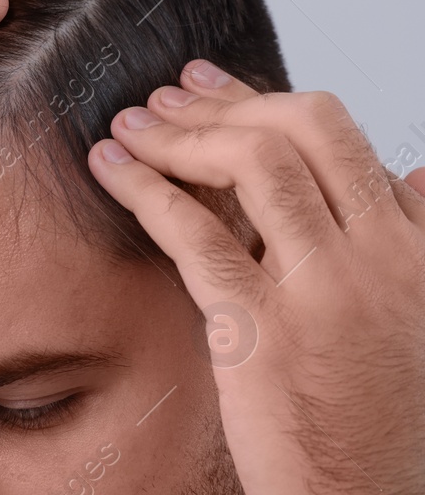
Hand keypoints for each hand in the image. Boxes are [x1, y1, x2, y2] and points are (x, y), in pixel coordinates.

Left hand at [89, 59, 424, 493]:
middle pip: (303, 129)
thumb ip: (408, 241)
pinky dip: (145, 187)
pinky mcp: (264, 329)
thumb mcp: (416, 313)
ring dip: (178, 133)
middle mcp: (382, 257)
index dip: (263, 100)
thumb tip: (415, 175)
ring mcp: (326, 291)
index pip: (340, 138)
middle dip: (221, 101)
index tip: (207, 86)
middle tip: (162, 96)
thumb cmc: (379, 418)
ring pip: (254, 164)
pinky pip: (197, 232)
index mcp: (416, 248)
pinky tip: (109, 170)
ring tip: (128, 126)